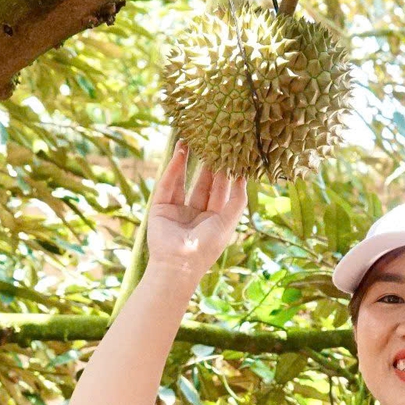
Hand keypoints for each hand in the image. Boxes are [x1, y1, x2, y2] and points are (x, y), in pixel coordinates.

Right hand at [145, 141, 248, 280]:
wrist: (178, 264)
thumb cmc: (206, 247)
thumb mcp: (228, 222)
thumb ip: (237, 200)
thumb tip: (244, 177)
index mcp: (214, 220)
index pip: (221, 191)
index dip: (225, 173)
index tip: (230, 153)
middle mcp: (196, 214)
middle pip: (203, 184)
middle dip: (207, 164)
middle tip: (212, 142)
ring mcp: (177, 211)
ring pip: (184, 180)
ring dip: (187, 162)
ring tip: (191, 140)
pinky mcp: (160, 208)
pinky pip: (168, 185)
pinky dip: (173, 169)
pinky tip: (179, 153)